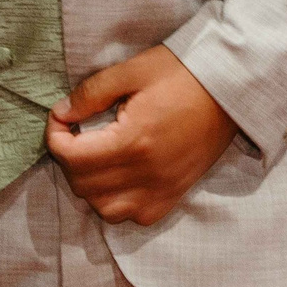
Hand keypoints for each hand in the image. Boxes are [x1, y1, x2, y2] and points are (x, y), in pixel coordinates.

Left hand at [45, 45, 238, 224]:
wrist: (232, 89)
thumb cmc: (184, 73)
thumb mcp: (134, 69)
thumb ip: (92, 93)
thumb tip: (62, 113)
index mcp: (134, 141)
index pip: (71, 157)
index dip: (54, 136)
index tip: (61, 116)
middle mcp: (147, 175)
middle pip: (83, 185)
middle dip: (69, 159)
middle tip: (76, 132)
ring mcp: (162, 190)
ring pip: (104, 209)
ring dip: (90, 185)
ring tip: (96, 155)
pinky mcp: (175, 196)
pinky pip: (134, 217)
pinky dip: (118, 202)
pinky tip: (122, 175)